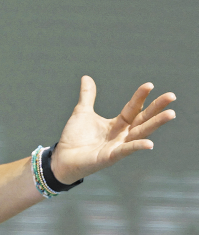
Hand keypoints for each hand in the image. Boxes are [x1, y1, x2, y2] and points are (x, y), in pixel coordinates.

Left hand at [51, 76, 175, 183]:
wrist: (63, 157)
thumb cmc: (75, 137)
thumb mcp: (82, 112)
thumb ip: (88, 95)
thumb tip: (86, 77)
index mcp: (117, 124)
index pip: (133, 108)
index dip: (140, 97)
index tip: (150, 85)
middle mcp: (122, 134)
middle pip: (143, 119)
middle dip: (157, 108)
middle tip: (171, 96)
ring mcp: (119, 146)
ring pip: (140, 133)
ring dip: (155, 124)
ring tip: (170, 114)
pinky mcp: (111, 156)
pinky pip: (126, 150)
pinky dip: (137, 146)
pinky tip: (149, 143)